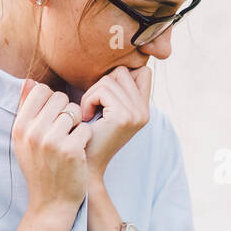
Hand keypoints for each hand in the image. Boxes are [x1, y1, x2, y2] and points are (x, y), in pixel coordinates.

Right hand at [14, 78, 93, 216]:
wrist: (51, 203)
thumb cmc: (41, 168)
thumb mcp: (25, 141)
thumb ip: (27, 110)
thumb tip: (30, 81)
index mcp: (19, 127)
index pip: (40, 90)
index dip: (52, 100)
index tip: (55, 116)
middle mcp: (32, 132)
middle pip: (60, 98)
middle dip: (67, 110)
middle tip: (66, 129)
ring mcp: (51, 141)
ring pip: (74, 111)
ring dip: (77, 124)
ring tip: (71, 140)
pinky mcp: (70, 150)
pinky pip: (85, 128)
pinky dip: (85, 138)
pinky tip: (78, 151)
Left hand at [79, 66, 151, 180]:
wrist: (85, 165)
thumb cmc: (89, 135)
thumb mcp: (108, 110)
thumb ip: (117, 90)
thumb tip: (118, 64)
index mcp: (144, 109)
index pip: (143, 71)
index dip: (120, 77)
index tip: (105, 97)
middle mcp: (145, 111)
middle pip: (123, 72)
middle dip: (102, 84)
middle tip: (93, 107)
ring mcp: (137, 114)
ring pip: (110, 79)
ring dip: (92, 94)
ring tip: (89, 113)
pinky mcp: (123, 116)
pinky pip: (101, 90)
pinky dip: (88, 100)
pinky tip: (86, 117)